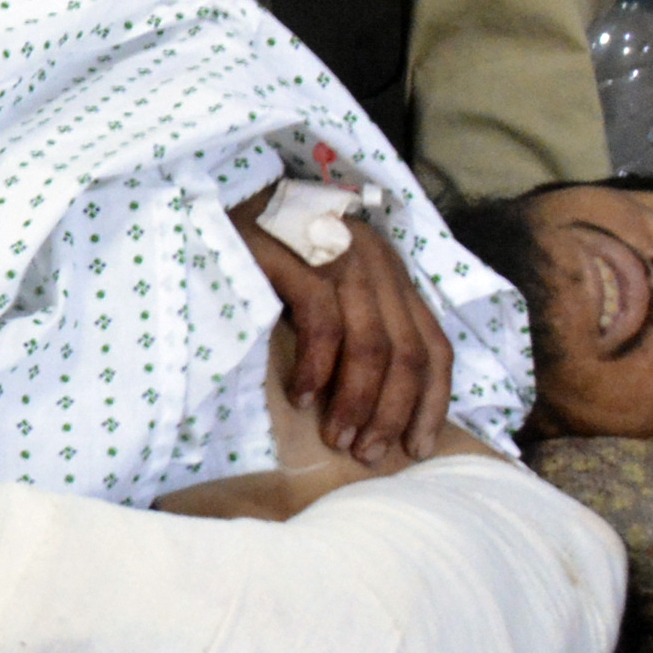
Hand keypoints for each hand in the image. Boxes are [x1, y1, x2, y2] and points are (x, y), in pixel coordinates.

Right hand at [238, 204, 453, 466]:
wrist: (217, 199)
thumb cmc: (271, 258)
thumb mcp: (328, 289)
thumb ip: (357, 327)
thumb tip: (375, 406)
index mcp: (392, 274)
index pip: (435, 345)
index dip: (432, 402)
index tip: (416, 448)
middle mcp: (377, 262)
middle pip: (408, 353)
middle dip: (392, 413)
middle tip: (365, 453)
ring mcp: (340, 256)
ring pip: (372, 345)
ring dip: (357, 402)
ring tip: (335, 437)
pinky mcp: (298, 256)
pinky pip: (323, 323)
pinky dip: (317, 368)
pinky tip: (301, 398)